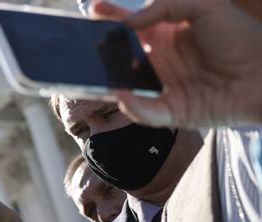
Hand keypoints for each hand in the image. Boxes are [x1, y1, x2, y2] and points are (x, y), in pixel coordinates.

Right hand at [91, 0, 261, 127]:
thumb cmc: (240, 38)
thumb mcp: (206, 6)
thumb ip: (166, 6)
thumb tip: (130, 22)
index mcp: (165, 35)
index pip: (130, 25)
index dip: (110, 17)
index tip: (93, 10)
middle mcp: (160, 61)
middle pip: (120, 57)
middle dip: (99, 52)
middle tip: (81, 46)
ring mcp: (164, 87)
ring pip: (125, 86)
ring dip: (107, 82)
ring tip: (90, 74)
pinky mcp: (173, 111)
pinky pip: (146, 111)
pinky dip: (132, 106)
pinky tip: (122, 95)